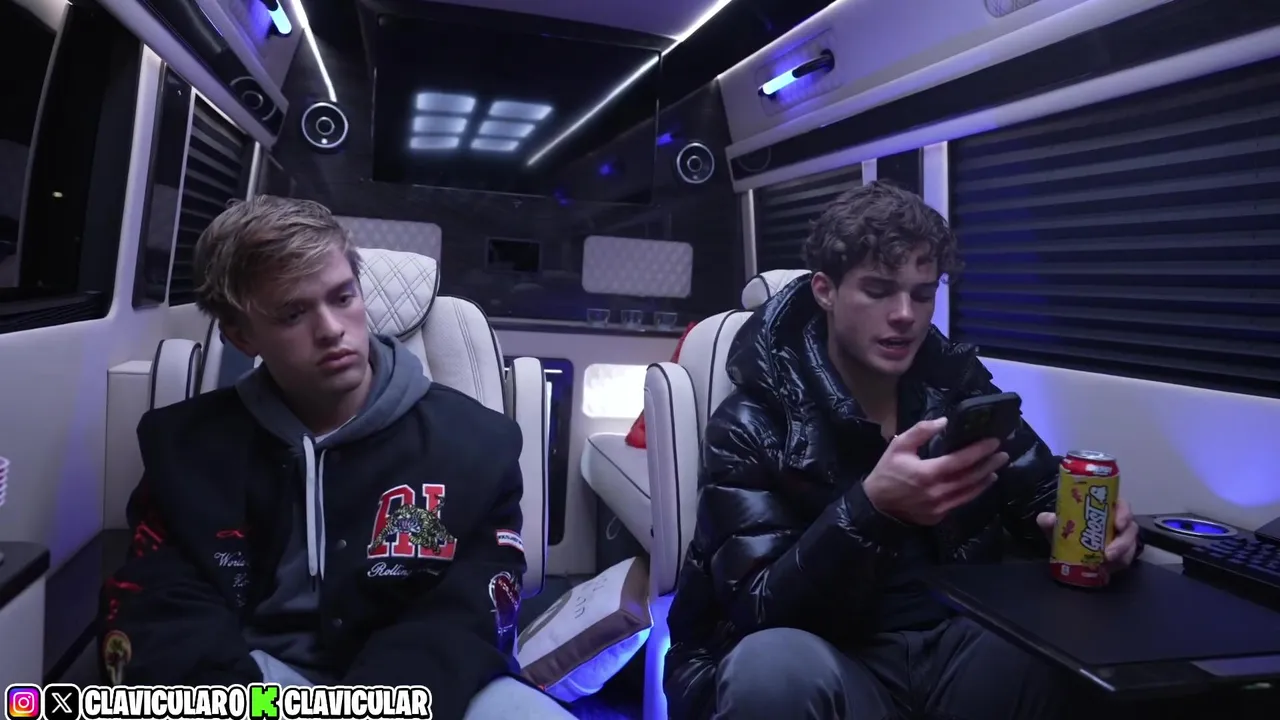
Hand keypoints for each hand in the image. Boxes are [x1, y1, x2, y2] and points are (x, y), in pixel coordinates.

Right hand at [863, 417, 1009, 525]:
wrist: (877, 506)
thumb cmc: (887, 472)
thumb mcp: (898, 446)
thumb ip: (920, 432)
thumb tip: (944, 422)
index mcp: (928, 473)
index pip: (961, 460)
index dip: (979, 450)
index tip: (994, 441)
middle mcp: (938, 492)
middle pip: (971, 477)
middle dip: (989, 464)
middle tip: (1002, 454)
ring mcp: (940, 507)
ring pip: (970, 492)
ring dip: (985, 480)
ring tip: (996, 468)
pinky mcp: (939, 516)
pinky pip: (961, 502)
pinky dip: (973, 491)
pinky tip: (979, 483)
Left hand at [1036, 497, 1138, 570]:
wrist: (1069, 549)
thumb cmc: (1068, 530)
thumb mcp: (1056, 525)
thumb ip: (1049, 520)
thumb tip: (1046, 519)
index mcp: (1106, 508)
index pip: (1122, 506)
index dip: (1124, 513)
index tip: (1118, 524)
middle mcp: (1118, 522)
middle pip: (1130, 528)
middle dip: (1123, 542)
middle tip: (1109, 553)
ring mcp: (1123, 539)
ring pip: (1131, 545)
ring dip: (1121, 555)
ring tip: (1107, 562)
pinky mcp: (1123, 554)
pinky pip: (1127, 558)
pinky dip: (1118, 564)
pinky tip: (1107, 568)